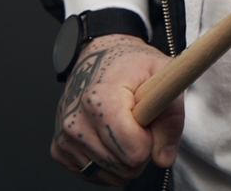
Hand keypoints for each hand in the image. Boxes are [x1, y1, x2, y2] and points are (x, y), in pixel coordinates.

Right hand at [51, 34, 183, 185]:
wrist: (99, 54)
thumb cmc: (131, 64)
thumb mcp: (162, 73)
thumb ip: (171, 116)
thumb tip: (164, 157)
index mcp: (101, 100)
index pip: (134, 151)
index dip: (150, 139)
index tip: (147, 119)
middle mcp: (77, 121)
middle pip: (123, 167)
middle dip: (138, 150)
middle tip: (137, 121)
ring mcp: (65, 136)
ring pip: (109, 175)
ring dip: (123, 158)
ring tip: (123, 125)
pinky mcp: (59, 148)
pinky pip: (93, 175)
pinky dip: (107, 163)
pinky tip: (109, 136)